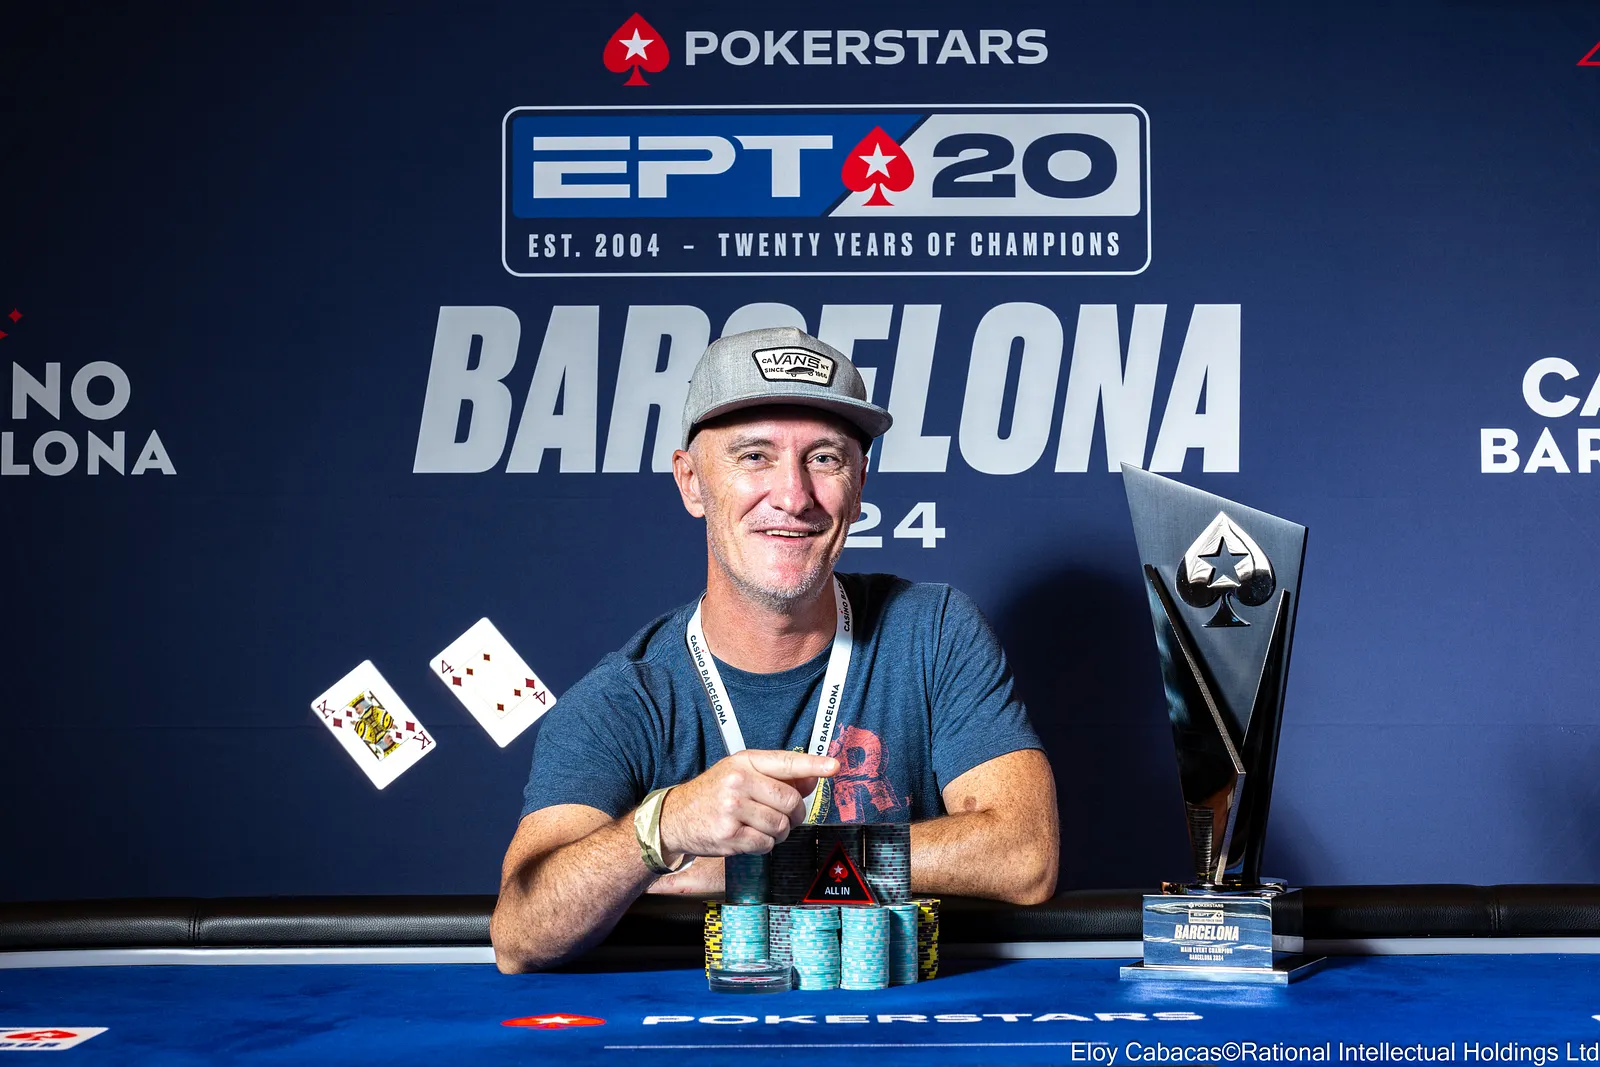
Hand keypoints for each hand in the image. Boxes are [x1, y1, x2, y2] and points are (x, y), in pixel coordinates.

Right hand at [658, 750, 838, 858]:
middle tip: (786, 816)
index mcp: (743, 762)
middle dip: (794, 813)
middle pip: (790, 800)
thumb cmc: (711, 794)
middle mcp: (737, 781)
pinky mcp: (729, 835)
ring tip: (763, 827)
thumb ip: (777, 776)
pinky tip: (749, 838)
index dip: (813, 764)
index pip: (786, 761)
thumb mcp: (741, 775)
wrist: (673, 819)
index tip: (833, 766)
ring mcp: (732, 808)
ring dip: (779, 832)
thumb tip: (814, 776)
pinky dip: (764, 845)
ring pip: (781, 825)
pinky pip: (766, 844)